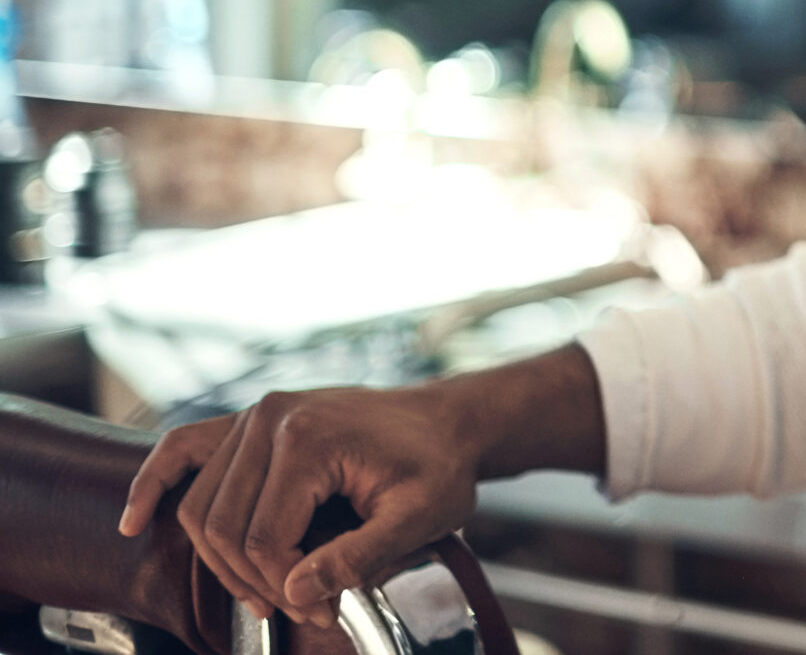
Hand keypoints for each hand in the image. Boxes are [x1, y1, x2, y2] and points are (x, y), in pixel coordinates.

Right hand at [120, 346, 603, 628]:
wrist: (449, 422)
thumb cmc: (440, 465)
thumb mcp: (420, 516)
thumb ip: (358, 557)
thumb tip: (294, 594)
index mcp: (309, 436)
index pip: (263, 537)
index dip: (286, 587)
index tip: (325, 611)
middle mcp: (271, 417)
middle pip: (221, 526)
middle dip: (254, 581)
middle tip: (300, 608)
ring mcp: (256, 414)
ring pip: (200, 506)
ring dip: (220, 559)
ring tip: (264, 592)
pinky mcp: (251, 421)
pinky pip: (184, 448)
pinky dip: (155, 483)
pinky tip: (135, 521)